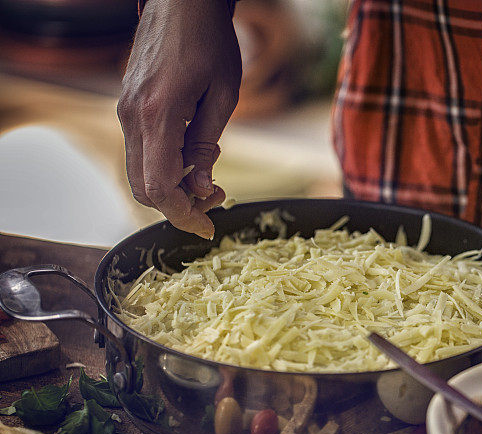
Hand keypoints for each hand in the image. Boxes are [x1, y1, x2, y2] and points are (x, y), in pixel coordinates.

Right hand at [117, 0, 241, 238]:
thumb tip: (204, 188)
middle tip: (216, 198)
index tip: (208, 228)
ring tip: (209, 175)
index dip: (184, 216)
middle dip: (180, 205)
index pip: (161, 188)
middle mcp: (132, 118)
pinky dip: (165, 166)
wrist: (181, 3)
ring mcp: (125, 112)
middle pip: (144, 189)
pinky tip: (193, 154)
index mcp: (158, 116)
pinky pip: (141, 152)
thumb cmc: (210, 42)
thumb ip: (207, 146)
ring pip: (140, 173)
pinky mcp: (127, 107)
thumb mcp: (223, 96)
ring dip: (173, 187)